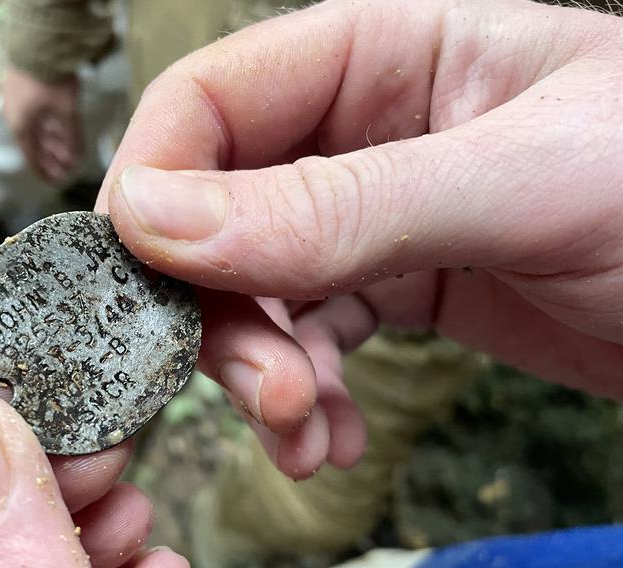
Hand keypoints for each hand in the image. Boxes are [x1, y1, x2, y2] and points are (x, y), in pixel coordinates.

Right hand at [2, 66, 82, 182]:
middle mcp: (15, 117)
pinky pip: (35, 114)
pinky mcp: (22, 87)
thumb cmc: (51, 81)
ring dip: (52, 141)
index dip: (47, 172)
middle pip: (35, 144)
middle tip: (67, 166)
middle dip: (53, 157)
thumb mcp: (67, 112)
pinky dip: (48, 124)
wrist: (38, 43)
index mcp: (21, 128)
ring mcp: (17, 101)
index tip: (58, 181)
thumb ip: (72, 139)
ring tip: (66, 148)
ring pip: (37, 128)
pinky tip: (60, 125)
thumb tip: (76, 161)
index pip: (33, 159)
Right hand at [94, 0, 622, 477]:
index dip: (159, 186)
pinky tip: (328, 435)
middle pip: (217, 210)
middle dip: (224, 310)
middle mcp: (358, 128)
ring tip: (304, 429)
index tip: (150, 275)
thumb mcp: (517, 185)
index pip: (211, 102)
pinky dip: (304, 397)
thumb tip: (163, 221)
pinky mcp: (394, 284)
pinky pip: (309, 338)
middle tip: (263, 388)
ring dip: (262, 371)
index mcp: (380, 51)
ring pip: (255, 287)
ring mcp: (371, 212)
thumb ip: (338, 206)